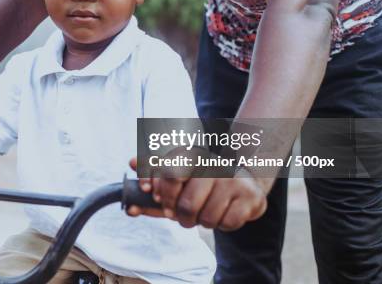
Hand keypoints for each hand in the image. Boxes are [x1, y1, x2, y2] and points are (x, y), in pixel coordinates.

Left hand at [126, 157, 268, 230]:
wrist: (244, 181)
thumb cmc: (202, 183)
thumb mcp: (175, 179)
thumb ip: (151, 180)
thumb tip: (131, 178)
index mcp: (192, 156)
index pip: (170, 175)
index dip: (164, 195)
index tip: (163, 201)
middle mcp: (213, 164)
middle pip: (186, 205)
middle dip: (182, 217)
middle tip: (184, 215)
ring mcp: (234, 180)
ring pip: (206, 218)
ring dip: (202, 222)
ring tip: (206, 211)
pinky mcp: (250, 197)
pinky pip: (226, 223)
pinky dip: (221, 224)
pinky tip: (224, 212)